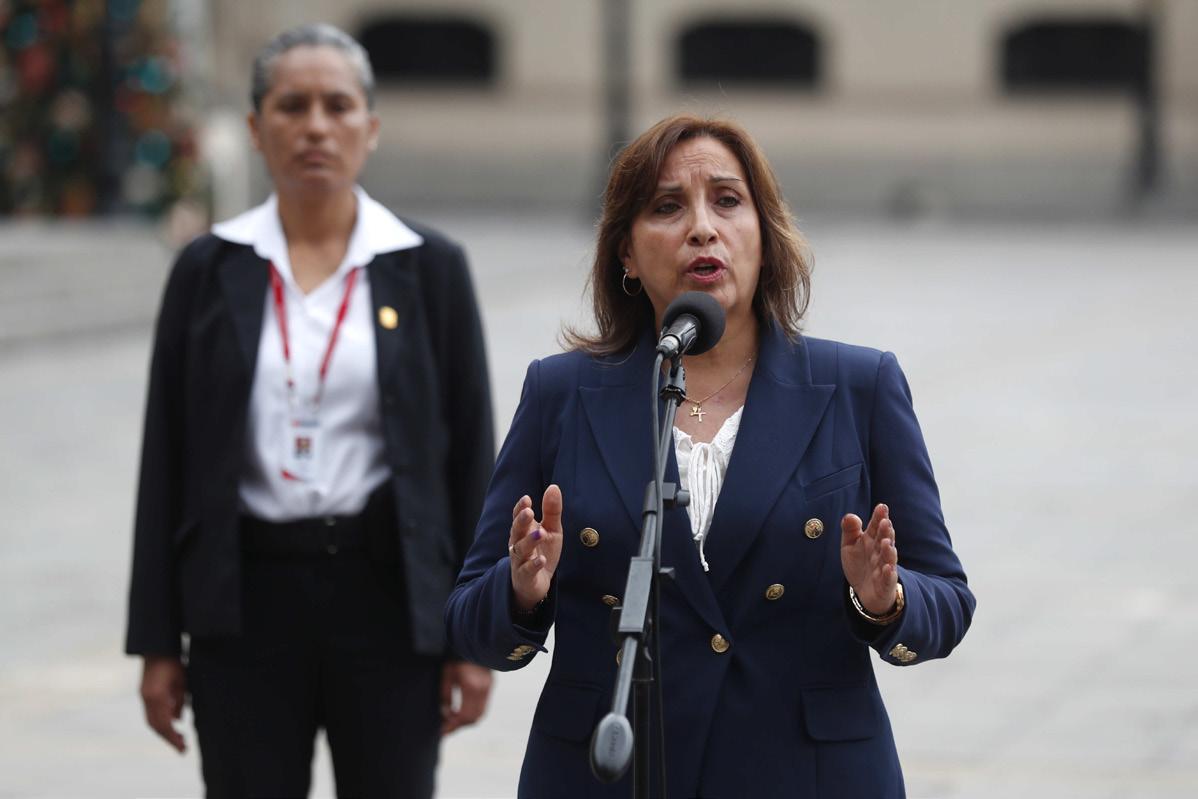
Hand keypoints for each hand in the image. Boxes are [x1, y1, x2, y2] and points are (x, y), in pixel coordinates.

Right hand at [140, 655, 185, 752]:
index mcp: (157, 696)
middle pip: (156, 726)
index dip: (173, 737)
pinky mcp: (144, 694)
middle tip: (182, 748)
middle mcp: (147, 699)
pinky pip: (150, 714)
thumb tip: (177, 719)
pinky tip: (172, 725)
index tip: (182, 747)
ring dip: (164, 732)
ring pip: (151, 721)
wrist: (157, 647)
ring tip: (178, 739)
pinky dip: (160, 723)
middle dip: (169, 738)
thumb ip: (180, 700)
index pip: (164, 723)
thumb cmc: (173, 661)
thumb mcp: (182, 680)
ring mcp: (144, 696)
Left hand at [440, 661, 492, 734]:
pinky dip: (472, 712)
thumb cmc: (456, 655)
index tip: (441, 731)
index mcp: (471, 686)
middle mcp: (483, 688)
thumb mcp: (446, 674)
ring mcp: (489, 686)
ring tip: (451, 721)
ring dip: (466, 720)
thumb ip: (445, 695)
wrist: (474, 639)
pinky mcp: (490, 685)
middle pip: (474, 718)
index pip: (464, 715)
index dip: (452, 725)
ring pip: (480, 714)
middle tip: (446, 729)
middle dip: (459, 726)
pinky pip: (482, 706)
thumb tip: (445, 714)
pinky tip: (460, 711)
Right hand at [508, 485, 562, 612]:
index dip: (520, 508)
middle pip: (516, 530)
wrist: (535, 584)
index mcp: (523, 530)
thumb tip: (554, 486)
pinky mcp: (525, 576)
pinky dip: (533, 565)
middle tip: (529, 512)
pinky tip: (541, 559)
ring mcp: (520, 560)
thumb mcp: (551, 530)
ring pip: (521, 549)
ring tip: (540, 533)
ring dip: (529, 541)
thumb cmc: (542, 552)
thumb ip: (551, 510)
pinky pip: (527, 570)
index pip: (518, 516)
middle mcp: (518, 543)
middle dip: (521, 521)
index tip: (526, 499)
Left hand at [841, 504, 898, 615]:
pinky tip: (888, 568)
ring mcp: (884, 568)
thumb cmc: (860, 564)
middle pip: (884, 540)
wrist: (865, 591)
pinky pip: (888, 579)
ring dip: (888, 551)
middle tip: (885, 522)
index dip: (879, 517)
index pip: (876, 527)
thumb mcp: (850, 545)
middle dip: (885, 532)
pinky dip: (889, 574)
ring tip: (886, 542)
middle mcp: (880, 552)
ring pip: (888, 558)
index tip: (882, 507)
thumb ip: (850, 530)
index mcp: (872, 540)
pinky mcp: (885, 584)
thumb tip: (850, 515)